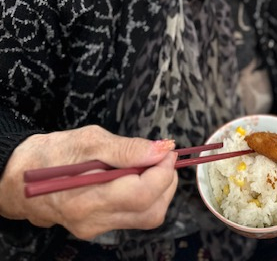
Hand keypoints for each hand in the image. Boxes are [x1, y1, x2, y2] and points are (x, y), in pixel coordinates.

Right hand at [0, 125, 177, 238]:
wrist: (18, 178)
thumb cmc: (50, 154)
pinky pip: (133, 216)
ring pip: (146, 217)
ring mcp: (96, 228)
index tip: (167, 150)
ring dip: (158, 189)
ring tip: (148, 163)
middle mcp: (94, 221)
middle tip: (161, 156)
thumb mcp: (88, 139)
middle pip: (152, 211)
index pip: (144, 193)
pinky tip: (135, 175)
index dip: (164, 171)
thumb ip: (126, 148)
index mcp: (89, 198)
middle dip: (166, 182)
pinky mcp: (97, 227)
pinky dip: (145, 195)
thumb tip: (160, 149)